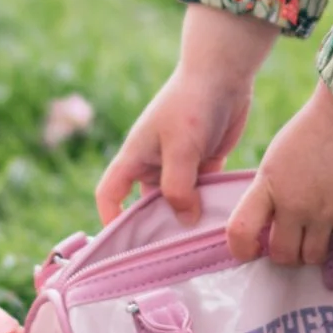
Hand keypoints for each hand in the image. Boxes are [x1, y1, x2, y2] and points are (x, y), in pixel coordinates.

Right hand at [95, 5, 275, 226]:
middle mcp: (153, 163)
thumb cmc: (192, 105)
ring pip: (178, 201)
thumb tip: (184, 221)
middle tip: (172, 257)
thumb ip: (178, 188)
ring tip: (200, 244)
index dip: (110, 218)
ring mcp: (179, 164)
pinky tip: (222, 223)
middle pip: (146, 204)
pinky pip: (202, 192)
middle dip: (156, 227)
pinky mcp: (204, 162)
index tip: (123, 244)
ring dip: (187, 218)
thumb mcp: (180, 148)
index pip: (109, 193)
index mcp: (135, 157)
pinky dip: (208, 205)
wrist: (223, 74)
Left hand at [223, 86, 332, 270]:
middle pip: (282, 254)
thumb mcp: (277, 157)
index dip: (242, 250)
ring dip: (316, 253)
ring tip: (323, 236)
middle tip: (297, 241)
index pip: (240, 230)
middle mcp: (293, 202)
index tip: (251, 252)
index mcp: (268, 184)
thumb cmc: (314, 130)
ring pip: (313, 258)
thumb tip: (269, 222)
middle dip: (288, 253)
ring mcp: (324, 210)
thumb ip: (270, 189)